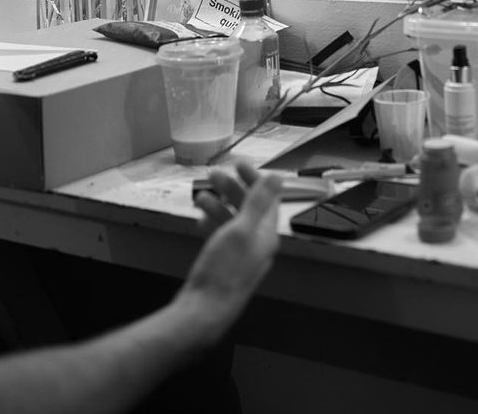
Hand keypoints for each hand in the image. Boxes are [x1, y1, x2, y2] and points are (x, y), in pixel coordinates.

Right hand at [183, 163, 281, 323]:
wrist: (203, 312)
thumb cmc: (223, 271)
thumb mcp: (241, 230)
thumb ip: (259, 202)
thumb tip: (278, 177)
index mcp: (266, 235)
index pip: (267, 199)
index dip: (253, 179)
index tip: (237, 164)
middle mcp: (257, 244)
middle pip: (248, 207)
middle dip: (231, 189)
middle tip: (212, 175)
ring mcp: (240, 256)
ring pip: (232, 221)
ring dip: (218, 205)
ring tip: (199, 196)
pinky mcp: (225, 265)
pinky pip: (221, 236)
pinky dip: (212, 224)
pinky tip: (199, 220)